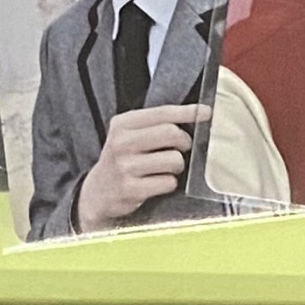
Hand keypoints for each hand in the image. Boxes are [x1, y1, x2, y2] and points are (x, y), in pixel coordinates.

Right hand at [76, 103, 211, 230]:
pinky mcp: (131, 189)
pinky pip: (168, 182)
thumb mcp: (130, 134)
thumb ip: (156, 124)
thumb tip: (198, 114)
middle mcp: (122, 142)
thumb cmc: (123, 159)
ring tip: (166, 168)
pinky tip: (157, 183)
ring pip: (174, 160)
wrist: (98, 192)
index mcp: (122, 124)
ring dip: (177, 165)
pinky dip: (169, 183)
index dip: (187, 112)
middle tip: (181, 148)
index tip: (206, 112)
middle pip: (172, 133)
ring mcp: (125, 166)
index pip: (162, 113)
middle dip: (184, 142)